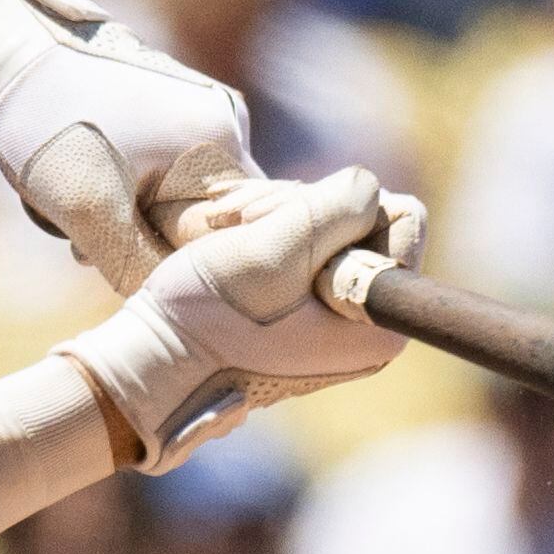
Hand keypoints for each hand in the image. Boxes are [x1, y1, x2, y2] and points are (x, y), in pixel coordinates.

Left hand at [0, 0, 256, 292]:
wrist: (10, 48)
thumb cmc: (50, 125)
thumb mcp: (89, 210)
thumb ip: (137, 265)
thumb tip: (171, 304)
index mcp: (220, 143)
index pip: (231, 236)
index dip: (181, 266)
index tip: (127, 270)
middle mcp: (225, 122)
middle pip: (204, 218)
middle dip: (147, 242)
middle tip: (88, 249)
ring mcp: (198, 109)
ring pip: (177, 197)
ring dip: (129, 219)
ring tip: (76, 219)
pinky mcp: (170, 104)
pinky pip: (163, 169)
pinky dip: (125, 189)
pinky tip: (83, 187)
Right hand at [58, 169, 423, 468]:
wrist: (151, 367)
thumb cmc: (208, 318)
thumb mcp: (273, 252)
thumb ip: (334, 209)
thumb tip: (371, 186)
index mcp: (382, 322)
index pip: (402, 218)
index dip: (342, 205)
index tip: (284, 227)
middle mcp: (370, 327)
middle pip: (363, 221)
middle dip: (302, 209)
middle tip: (242, 221)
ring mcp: (337, 323)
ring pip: (328, 229)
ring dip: (276, 216)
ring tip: (226, 227)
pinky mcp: (305, 316)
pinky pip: (303, 252)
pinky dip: (267, 235)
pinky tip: (229, 237)